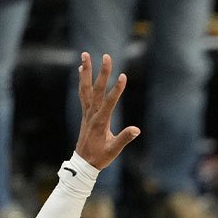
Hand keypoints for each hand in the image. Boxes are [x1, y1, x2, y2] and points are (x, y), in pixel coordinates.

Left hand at [75, 52, 138, 169]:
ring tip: (85, 55)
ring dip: (86, 71)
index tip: (123, 76)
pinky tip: (82, 69)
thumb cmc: (100, 157)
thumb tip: (136, 129)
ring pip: (85, 88)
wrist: (83, 163)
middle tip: (107, 56)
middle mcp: (92, 114)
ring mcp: (87, 112)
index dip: (117, 89)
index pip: (110, 102)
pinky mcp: (85, 112)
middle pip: (97, 89)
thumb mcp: (114, 150)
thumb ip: (124, 138)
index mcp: (100, 122)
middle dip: (102, 72)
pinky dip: (82, 80)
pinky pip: (82, 93)